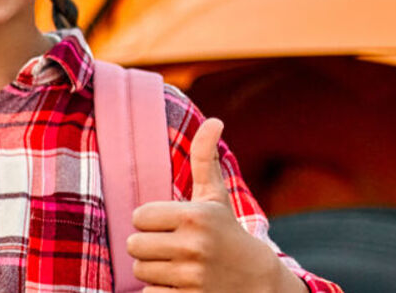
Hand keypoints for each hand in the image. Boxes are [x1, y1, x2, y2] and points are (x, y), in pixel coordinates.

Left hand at [126, 118, 303, 292]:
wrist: (261, 284)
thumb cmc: (227, 235)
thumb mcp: (216, 199)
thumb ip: (206, 159)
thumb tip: (214, 121)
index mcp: (195, 216)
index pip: (138, 217)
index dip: (151, 223)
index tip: (172, 227)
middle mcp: (194, 246)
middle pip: (134, 245)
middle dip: (150, 248)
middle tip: (174, 249)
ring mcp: (193, 276)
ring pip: (140, 271)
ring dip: (155, 271)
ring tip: (180, 267)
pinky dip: (161, 292)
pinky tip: (182, 286)